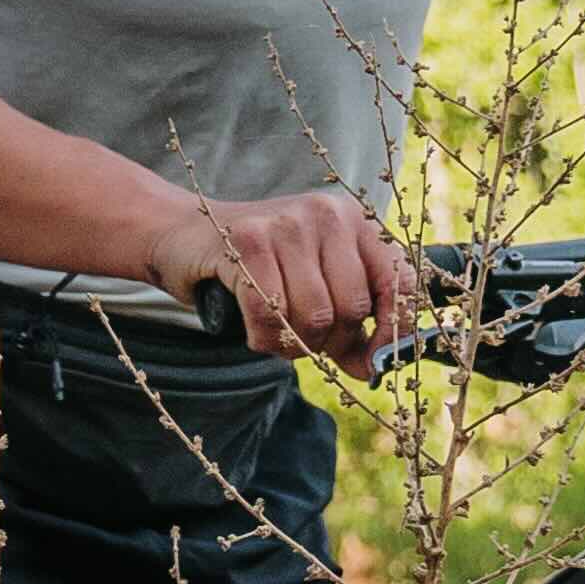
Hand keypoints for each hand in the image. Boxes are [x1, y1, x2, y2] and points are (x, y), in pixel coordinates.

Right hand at [154, 187, 416, 366]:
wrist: (185, 233)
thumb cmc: (260, 265)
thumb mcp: (315, 283)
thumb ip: (349, 321)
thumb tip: (372, 369)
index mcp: (356, 220)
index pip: (399, 282)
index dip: (392, 331)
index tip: (373, 361)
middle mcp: (328, 215)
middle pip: (351, 308)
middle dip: (331, 343)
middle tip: (305, 344)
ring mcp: (287, 224)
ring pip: (314, 317)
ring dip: (294, 345)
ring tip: (278, 336)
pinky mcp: (247, 240)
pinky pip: (271, 315)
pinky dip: (264, 339)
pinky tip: (255, 334)